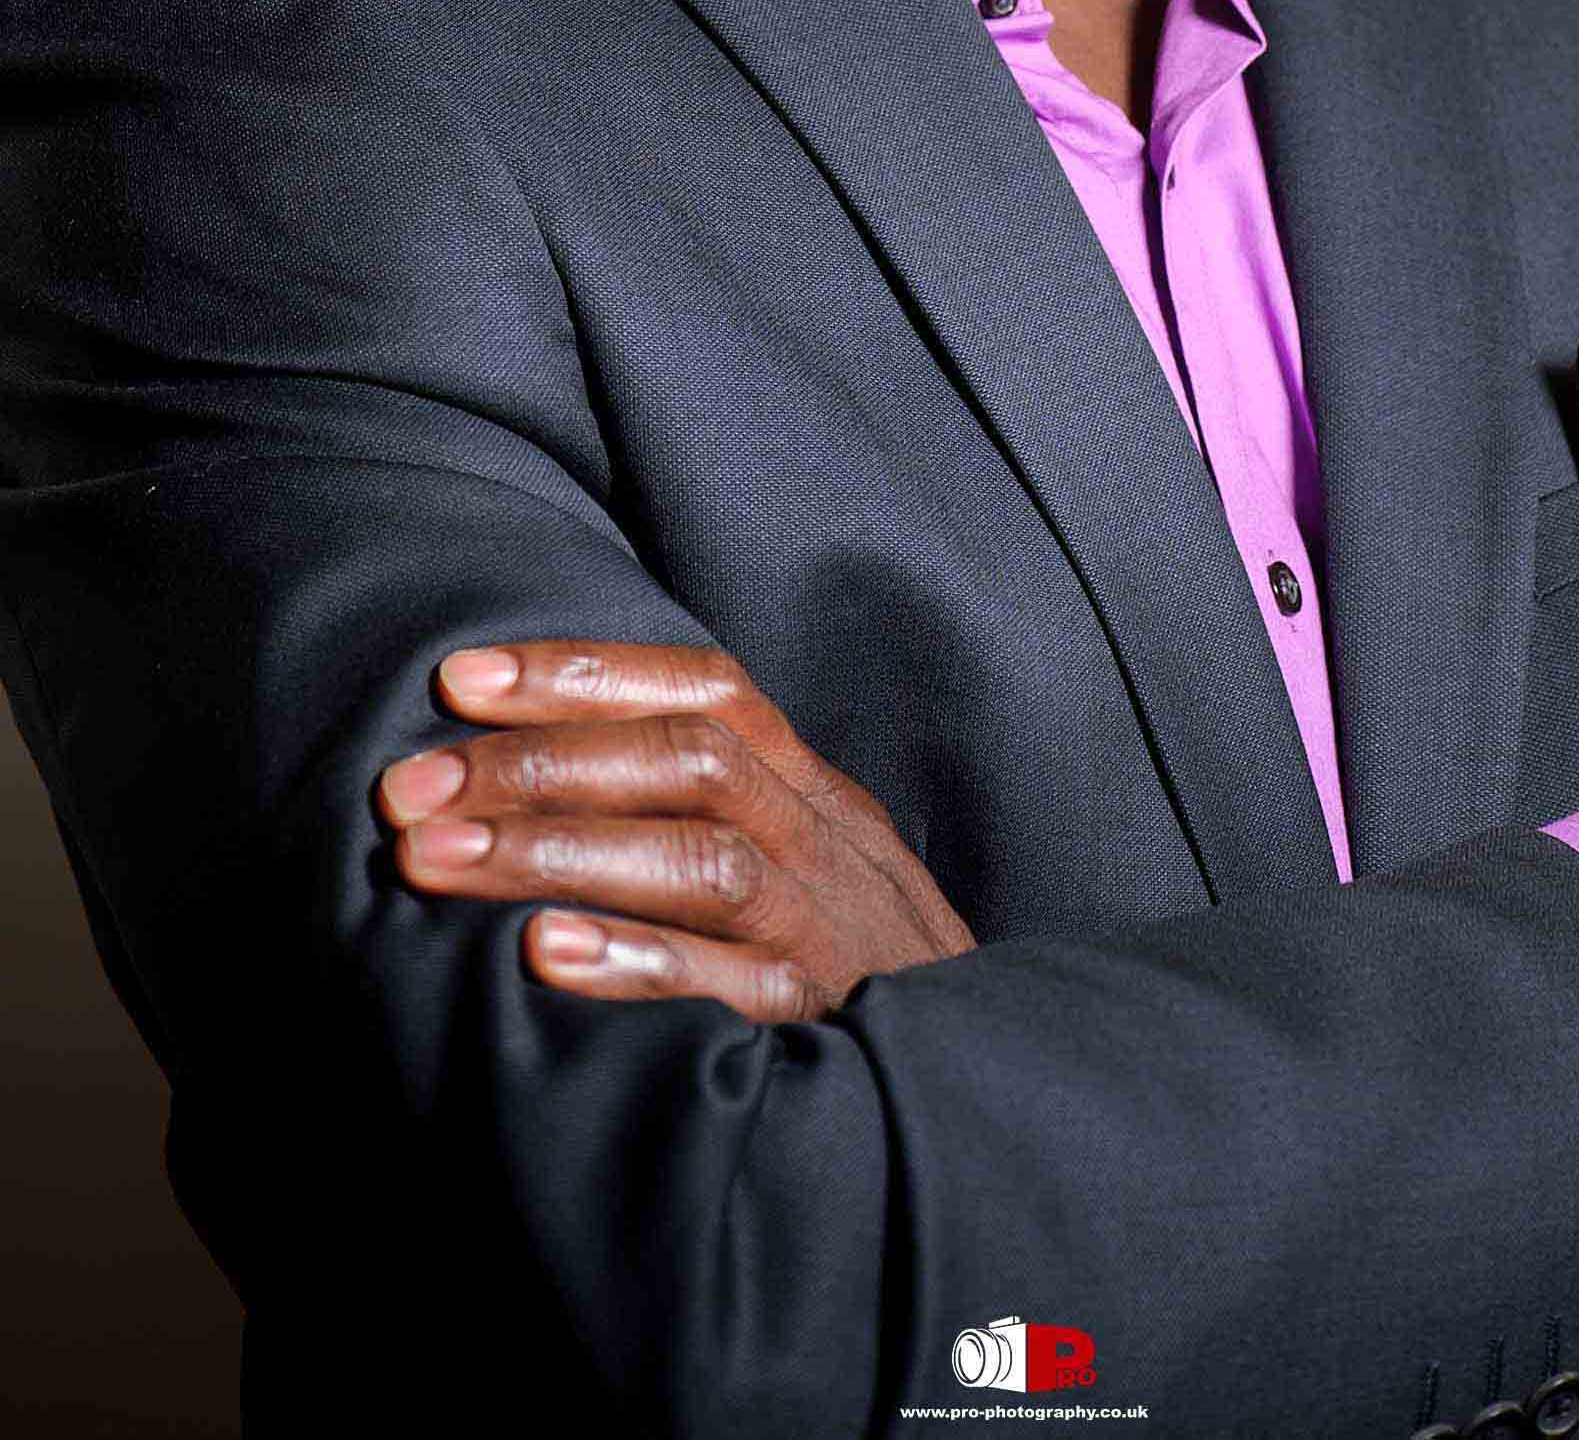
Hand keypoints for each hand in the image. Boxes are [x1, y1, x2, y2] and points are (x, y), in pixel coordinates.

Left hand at [376, 639, 975, 1019]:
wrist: (992, 1084)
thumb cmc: (845, 955)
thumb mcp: (798, 854)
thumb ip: (700, 809)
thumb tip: (522, 768)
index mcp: (807, 785)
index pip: (704, 690)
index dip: (583, 671)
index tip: (460, 678)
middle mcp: (820, 839)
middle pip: (688, 762)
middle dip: (537, 763)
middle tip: (408, 791)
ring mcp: (825, 930)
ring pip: (702, 860)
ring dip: (557, 850)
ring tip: (436, 862)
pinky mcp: (819, 1025)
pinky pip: (732, 987)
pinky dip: (636, 963)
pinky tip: (542, 955)